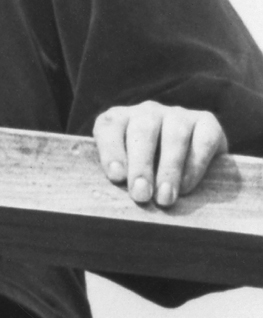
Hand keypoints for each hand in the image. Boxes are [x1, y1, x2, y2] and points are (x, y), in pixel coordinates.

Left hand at [92, 102, 229, 208]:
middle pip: (143, 131)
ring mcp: (178, 115)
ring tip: (165, 198)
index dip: (111, 150)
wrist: (188, 164)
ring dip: (169, 169)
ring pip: (174, 135)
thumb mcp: (125, 174)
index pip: (109, 126)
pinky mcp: (207, 122)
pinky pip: (204, 140)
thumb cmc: (144, 175)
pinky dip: (195, 165)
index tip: (117, 177)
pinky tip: (187, 186)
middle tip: (141, 195)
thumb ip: (119, 179)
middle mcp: (147, 112)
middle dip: (141, 166)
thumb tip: (119, 205)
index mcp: (119, 120)